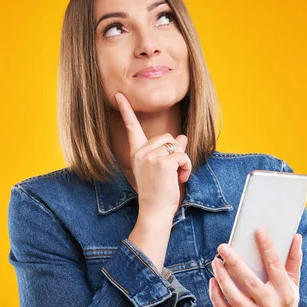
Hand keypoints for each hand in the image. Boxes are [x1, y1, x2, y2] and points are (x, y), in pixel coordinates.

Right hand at [115, 92, 191, 220]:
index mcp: (137, 153)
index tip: (119, 95)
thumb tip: (183, 137)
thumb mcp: (164, 169)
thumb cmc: (159, 193)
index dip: (126, 110)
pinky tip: (180, 179)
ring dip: (184, 161)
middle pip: (168, 137)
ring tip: (177, 176)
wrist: (155, 211)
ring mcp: (150, 157)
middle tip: (174, 172)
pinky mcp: (162, 163)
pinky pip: (183, 156)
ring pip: (177, 146)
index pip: (131, 128)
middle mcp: (141, 153)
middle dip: (177, 153)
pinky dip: (187, 168)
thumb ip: (170, 152)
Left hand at [209, 229, 303, 306]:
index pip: (275, 266)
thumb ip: (294, 259)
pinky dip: (215, 296)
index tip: (258, 231)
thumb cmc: (287, 302)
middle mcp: (271, 305)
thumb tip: (295, 236)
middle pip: (250, 282)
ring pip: (234, 297)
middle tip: (223, 247)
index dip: (267, 248)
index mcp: (285, 292)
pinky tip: (213, 281)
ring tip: (215, 262)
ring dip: (222, 278)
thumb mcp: (294, 283)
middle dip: (235, 263)